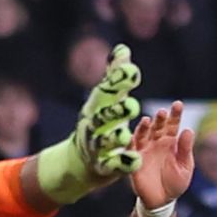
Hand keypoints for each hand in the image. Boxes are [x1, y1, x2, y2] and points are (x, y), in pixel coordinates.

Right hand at [33, 45, 140, 204]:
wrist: (81, 160)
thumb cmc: (101, 124)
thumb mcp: (107, 101)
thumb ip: (116, 77)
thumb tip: (123, 49)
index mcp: (96, 106)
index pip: (106, 90)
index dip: (117, 81)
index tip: (132, 71)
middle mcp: (93, 125)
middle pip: (102, 117)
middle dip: (116, 111)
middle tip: (133, 106)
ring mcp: (96, 148)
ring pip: (104, 143)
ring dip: (114, 139)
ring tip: (126, 136)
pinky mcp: (103, 167)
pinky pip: (112, 166)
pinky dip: (122, 164)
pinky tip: (135, 161)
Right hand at [129, 101, 193, 209]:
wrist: (162, 201)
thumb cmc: (175, 183)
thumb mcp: (185, 166)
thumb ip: (185, 149)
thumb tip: (189, 130)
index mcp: (171, 142)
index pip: (173, 124)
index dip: (175, 114)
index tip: (178, 104)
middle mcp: (156, 142)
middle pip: (157, 126)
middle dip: (159, 119)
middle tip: (162, 112)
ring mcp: (144, 150)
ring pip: (143, 135)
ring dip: (144, 127)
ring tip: (147, 121)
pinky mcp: (134, 160)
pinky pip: (131, 150)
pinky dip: (131, 142)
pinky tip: (132, 136)